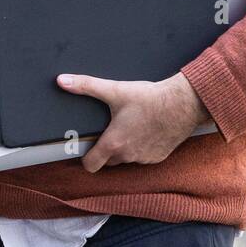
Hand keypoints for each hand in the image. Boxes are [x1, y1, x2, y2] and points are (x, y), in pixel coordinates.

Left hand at [56, 71, 210, 172]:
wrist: (183, 104)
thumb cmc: (150, 99)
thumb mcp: (115, 90)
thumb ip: (86, 85)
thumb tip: (62, 80)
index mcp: (113, 143)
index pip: (90, 165)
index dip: (86, 158)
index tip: (87, 148)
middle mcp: (127, 156)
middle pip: (108, 161)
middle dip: (106, 150)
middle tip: (110, 130)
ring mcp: (144, 159)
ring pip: (127, 159)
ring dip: (125, 149)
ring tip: (130, 127)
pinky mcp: (158, 157)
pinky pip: (144, 158)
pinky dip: (142, 148)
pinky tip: (146, 131)